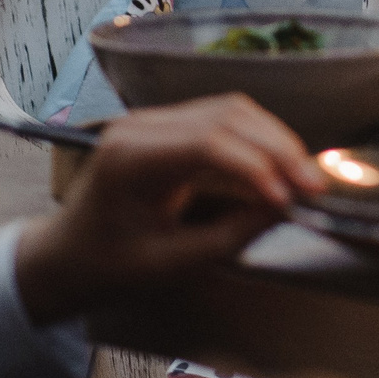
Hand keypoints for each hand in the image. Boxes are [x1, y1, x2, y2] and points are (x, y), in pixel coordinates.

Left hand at [14, 94, 324, 327]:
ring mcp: (152, 119)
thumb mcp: (170, 264)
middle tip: (314, 184)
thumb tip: (287, 207)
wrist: (64, 258)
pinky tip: (279, 163)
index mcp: (129, 160)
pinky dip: (258, 137)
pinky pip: (224, 117)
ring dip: (274, 138)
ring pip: (232, 109)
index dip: (258, 167)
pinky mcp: (167, 124)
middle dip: (278, 148)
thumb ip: (230, 235)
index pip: (209, 143)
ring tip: (304, 174)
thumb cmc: (109, 268)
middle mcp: (139, 126)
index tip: (290, 199)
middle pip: (227, 116)